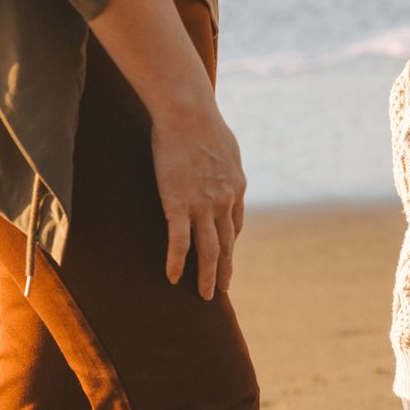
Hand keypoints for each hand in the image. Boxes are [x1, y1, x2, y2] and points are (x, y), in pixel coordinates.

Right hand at [151, 102, 246, 299]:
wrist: (188, 113)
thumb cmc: (203, 122)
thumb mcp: (226, 144)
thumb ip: (225, 160)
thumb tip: (222, 159)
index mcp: (236, 187)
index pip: (235, 224)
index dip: (230, 242)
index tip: (225, 255)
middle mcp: (225, 201)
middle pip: (227, 243)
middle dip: (225, 269)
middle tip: (222, 290)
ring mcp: (203, 205)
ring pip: (209, 250)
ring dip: (208, 276)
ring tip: (206, 296)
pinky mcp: (179, 204)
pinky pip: (179, 242)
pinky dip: (177, 263)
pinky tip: (173, 278)